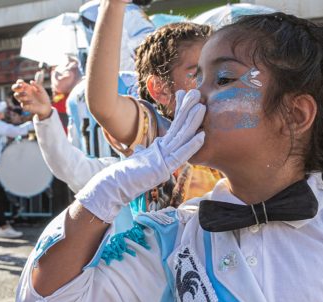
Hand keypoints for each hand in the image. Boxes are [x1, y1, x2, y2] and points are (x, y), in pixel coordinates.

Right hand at [12, 80, 52, 119]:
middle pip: (14, 88)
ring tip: (29, 97)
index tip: (22, 82)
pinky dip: (26, 102)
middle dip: (16, 86)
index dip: (19, 82)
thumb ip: (37, 85)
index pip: (19, 83)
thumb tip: (31, 81)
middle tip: (22, 87)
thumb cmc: (43, 97)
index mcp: (27, 88)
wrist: (46, 107)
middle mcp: (23, 93)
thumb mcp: (42, 90)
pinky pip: (22, 104)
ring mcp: (23, 99)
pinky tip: (32, 102)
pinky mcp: (25, 106)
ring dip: (22, 95)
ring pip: (16, 95)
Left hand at [77, 89, 204, 222]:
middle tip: (197, 93)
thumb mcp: (137, 159)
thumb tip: (139, 148)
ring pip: (184, 138)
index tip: (183, 93)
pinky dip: (192, 145)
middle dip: (189, 111)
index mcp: (164, 150)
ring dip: (194, 124)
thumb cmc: (128, 174)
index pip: (175, 126)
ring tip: (202, 108)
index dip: (180, 109)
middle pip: (182, 129)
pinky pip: (181, 155)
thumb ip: (141, 152)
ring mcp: (168, 161)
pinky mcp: (165, 168)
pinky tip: (201, 136)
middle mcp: (169, 154)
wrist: (120, 186)